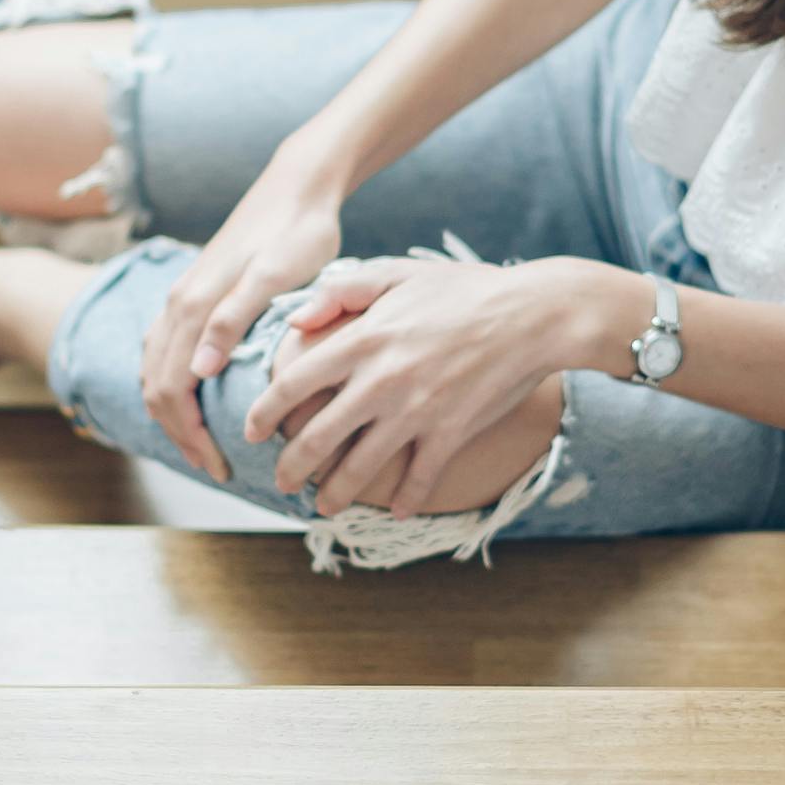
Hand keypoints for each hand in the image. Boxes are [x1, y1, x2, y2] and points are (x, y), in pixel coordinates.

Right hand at [143, 151, 347, 477]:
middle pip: (156, 387)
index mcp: (193, 306)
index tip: (222, 468)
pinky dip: (171, 384)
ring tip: (207, 445)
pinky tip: (195, 399)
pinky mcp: (196, 292)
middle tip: (218, 470)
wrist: (298, 185)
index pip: (171, 390)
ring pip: (155, 369)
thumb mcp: (274, 277)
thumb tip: (196, 373)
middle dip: (181, 435)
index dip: (191, 436)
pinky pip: (164, 349)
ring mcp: (183, 297)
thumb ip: (232, 321)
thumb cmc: (296, 232)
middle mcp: (178, 304)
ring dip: (173, 413)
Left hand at [239, 255, 602, 513]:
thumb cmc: (465, 288)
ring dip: (336, 494)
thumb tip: (295, 320)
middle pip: (317, 438)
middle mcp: (380, 381)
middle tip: (281, 482)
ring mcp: (415, 412)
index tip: (253, 431)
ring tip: (324, 507)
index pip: (294, 384)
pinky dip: (406, 500)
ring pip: (361, 468)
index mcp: (362, 339)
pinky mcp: (450, 433)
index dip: (265, 412)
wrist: (532, 315)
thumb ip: (340, 291)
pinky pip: (419, 478)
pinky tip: (396, 511)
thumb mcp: (397, 273)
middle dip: (292, 468)